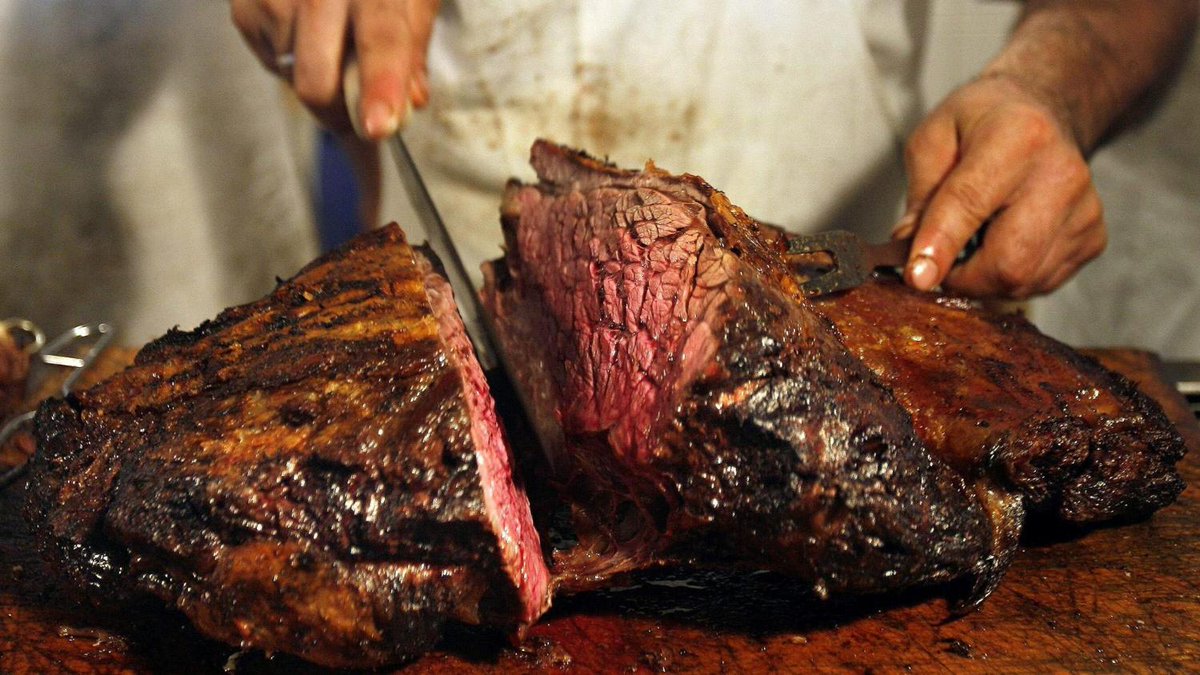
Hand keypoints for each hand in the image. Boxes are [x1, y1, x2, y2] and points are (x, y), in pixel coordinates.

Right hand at [230, 0, 439, 138]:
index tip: (378, 126)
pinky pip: (274, 64)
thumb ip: (412, 46)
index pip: (379, 35)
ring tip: (336, 48)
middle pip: (317, 78)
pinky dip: (296, 63)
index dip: (380, 85)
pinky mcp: (244, 8)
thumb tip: (410, 102)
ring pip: (295, 78)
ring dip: (322, 84)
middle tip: (363, 120)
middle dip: (340, 115)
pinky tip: (309, 33)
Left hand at [895, 74, 1106, 298]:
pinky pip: (1040, 283)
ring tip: (977, 238)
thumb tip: (912, 254)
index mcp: (1018, 137)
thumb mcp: (933, 139)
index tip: (918, 277)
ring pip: (1023, 282)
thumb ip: (920, 196)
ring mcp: (1085, 211)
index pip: (970, 204)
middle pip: (1009, 261)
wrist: (1042, 112)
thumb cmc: (981, 123)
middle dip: (962, 277)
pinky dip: (1011, 277)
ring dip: (985, 278)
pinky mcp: (1093, 239)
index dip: (940, 246)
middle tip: (941, 260)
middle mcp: (1061, 175)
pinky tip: (1004, 241)